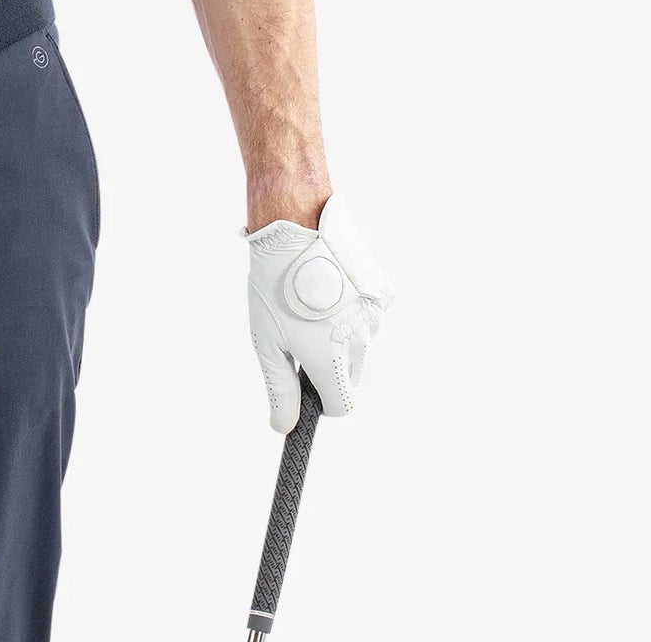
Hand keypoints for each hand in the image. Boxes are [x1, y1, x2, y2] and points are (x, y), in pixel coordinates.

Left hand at [244, 191, 394, 432]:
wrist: (295, 224)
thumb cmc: (273, 284)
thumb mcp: (266, 341)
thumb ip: (279, 390)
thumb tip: (283, 427)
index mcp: (331, 359)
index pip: (343, 406)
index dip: (322, 403)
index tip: (305, 386)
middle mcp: (362, 342)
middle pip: (354, 378)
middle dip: (332, 371)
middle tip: (300, 340)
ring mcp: (376, 317)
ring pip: (364, 347)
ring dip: (343, 340)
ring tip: (312, 307)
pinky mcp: (384, 294)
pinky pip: (370, 317)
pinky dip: (354, 312)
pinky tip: (331, 288)